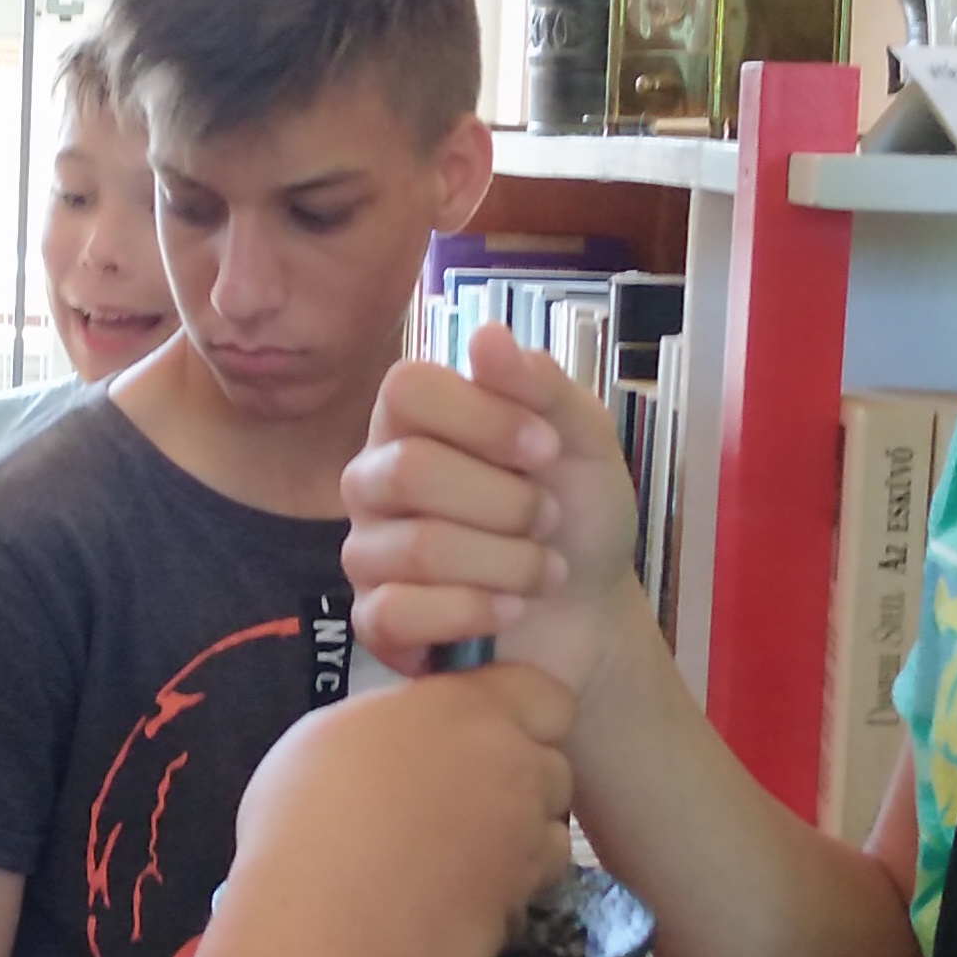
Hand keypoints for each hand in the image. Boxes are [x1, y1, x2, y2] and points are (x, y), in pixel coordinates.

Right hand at [227, 664, 576, 956]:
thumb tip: (415, 737)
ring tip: (452, 858)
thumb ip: (401, 724)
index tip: (475, 735)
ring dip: (517, 840)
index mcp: (469, 712)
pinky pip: (525, 893)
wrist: (321, 932)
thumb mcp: (334, 735)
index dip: (519, 713)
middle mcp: (513, 770)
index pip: (543, 693)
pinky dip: (500, 896)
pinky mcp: (518, 908)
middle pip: (551, 765)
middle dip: (519, 780)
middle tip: (456, 801)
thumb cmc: (306, 819)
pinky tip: (447, 904)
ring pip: (550, 832)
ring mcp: (524, 844)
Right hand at [342, 327, 653, 700]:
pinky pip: (397, 614)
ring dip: (509, 563)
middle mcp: (374, 478)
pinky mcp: (374, 620)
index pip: (407, 388)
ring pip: (420, 549)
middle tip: (549, 517)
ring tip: (545, 570)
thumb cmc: (576, 510)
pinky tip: (510, 610)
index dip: (485, 418)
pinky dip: (475, 613)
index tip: (546, 448)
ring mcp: (367, 551)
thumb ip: (541, 387)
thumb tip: (486, 336)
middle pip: (412, 470)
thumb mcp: (583, 439)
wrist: (589, 606)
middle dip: (507, 502)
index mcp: (413, 420)